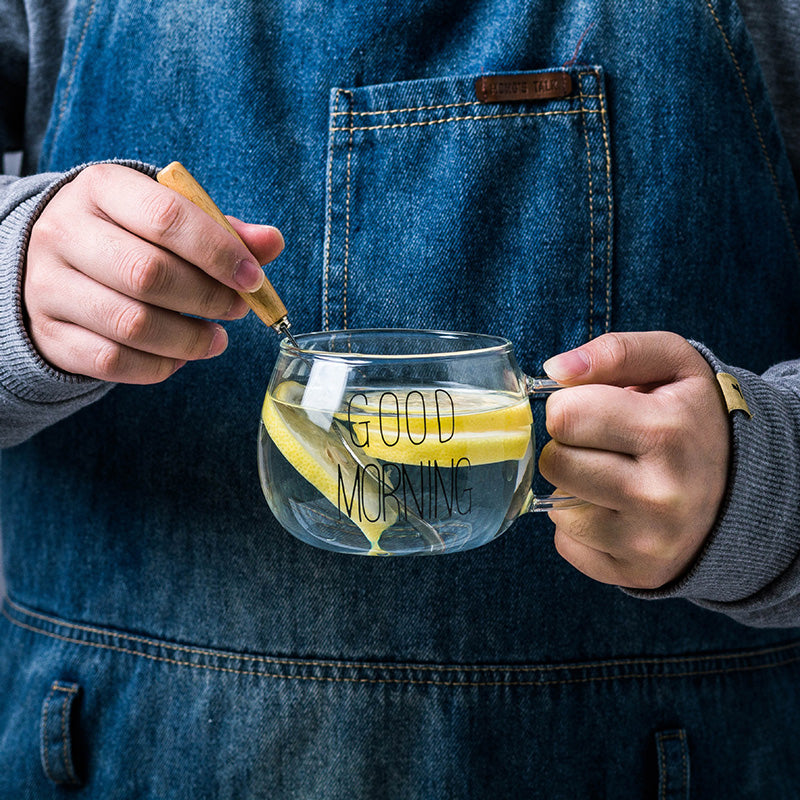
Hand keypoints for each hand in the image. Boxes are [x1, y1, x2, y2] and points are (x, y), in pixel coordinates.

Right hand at [23, 163, 284, 382]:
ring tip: (217, 340)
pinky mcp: (50, 333)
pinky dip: (157, 366)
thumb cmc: (126, 234)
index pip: (166, 218)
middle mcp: (64, 233)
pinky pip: (112, 361)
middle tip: (237, 309)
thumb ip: (220, 229)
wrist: (49, 260)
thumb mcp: (166, 215)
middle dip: (208, 298)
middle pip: (148, 274)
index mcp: (101, 189)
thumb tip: (271, 242)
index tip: (253, 279)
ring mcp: (48, 286)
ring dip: (189, 340)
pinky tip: (178, 357)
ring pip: (132, 324)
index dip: (218, 252)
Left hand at [538, 331, 729, 589]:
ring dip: (573, 486)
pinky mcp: (635, 574)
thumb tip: (554, 370)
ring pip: (556, 505)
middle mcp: (659, 495)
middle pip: (554, 461)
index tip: (594, 410)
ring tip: (614, 474)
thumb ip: (615, 352)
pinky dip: (580, 525)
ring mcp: (648, 542)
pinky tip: (616, 510)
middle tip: (604, 444)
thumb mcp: (673, 365)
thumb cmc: (692, 419)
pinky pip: (566, 543)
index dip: (570, 406)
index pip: (563, 416)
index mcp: (666, 432)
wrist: (746, 488)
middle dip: (568, 445)